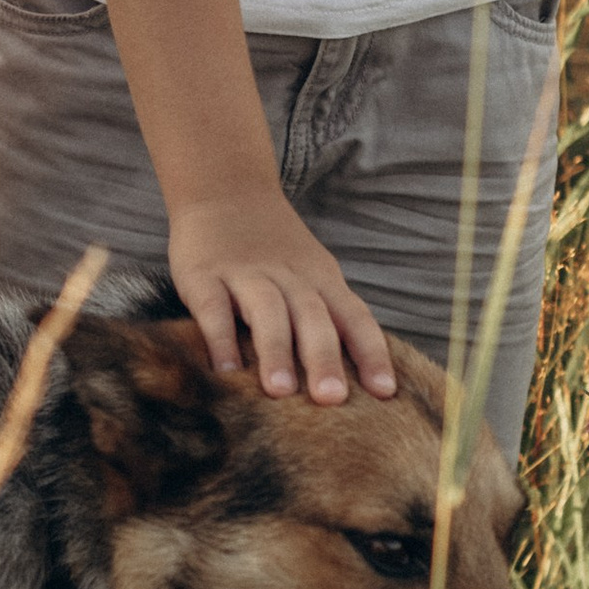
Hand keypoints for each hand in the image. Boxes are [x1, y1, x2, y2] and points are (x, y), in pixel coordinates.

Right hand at [166, 192, 396, 404]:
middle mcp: (289, 277)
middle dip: (324, 358)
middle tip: (331, 399)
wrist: (224, 189)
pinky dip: (220, 339)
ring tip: (280, 392)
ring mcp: (246, 275)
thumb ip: (328, 316)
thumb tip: (354, 381)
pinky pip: (214, 309)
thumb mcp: (312, 271)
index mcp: (322, 279)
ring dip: (276, 351)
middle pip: (313, 317)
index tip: (384, 394)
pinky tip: (225, 372)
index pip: (354, 317)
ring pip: (268, 312)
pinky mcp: (204, 276)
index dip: (371, 354)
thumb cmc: (274, 247)